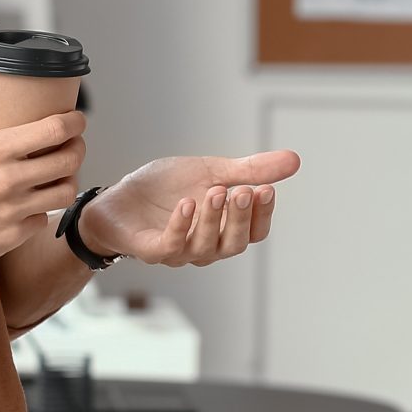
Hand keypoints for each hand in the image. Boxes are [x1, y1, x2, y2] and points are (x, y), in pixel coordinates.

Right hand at [0, 112, 87, 284]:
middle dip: (77, 150)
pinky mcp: (11, 238)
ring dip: (65, 182)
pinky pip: (41, 220)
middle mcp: (8, 180)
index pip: (53, 130)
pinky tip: (26, 207)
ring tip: (56, 178)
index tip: (77, 120)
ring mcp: (13, 212)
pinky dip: (39, 212)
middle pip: (70, 160)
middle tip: (73, 147)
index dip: (74, 122)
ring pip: (66, 193)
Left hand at [79, 150, 299, 266]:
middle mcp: (205, 247)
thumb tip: (294, 160)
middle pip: (234, 243)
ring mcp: (178, 251)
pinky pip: (170, 245)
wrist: (117, 199)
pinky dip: (181, 226)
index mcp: (223, 230)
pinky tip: (187, 204)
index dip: (263, 215)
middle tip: (247, 190)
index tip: (268, 188)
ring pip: (205, 247)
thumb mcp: (211, 171)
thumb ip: (249, 170)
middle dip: (242, 217)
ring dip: (213, 219)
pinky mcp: (150, 249)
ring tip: (216, 191)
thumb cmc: (164, 189)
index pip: (254, 232)